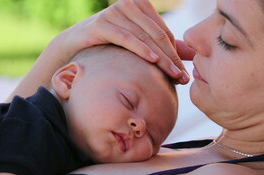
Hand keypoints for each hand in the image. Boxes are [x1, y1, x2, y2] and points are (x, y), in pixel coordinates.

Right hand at [55, 0, 192, 83]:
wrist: (73, 46)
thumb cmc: (107, 45)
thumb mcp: (137, 44)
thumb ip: (161, 46)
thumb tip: (190, 54)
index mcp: (141, 5)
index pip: (165, 33)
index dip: (177, 54)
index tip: (185, 74)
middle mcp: (129, 4)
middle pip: (158, 35)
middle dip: (172, 58)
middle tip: (183, 78)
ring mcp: (115, 12)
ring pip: (145, 37)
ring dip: (161, 58)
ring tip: (173, 75)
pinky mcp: (102, 23)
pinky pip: (127, 38)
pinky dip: (141, 49)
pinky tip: (153, 60)